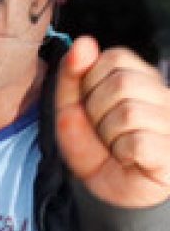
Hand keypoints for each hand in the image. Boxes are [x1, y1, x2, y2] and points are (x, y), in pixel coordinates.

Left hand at [55, 35, 169, 207]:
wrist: (107, 188)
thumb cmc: (93, 144)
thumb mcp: (70, 105)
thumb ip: (72, 73)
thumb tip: (84, 42)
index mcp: (140, 77)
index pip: (113, 57)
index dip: (91, 82)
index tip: (92, 105)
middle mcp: (164, 95)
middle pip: (122, 83)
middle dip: (98, 110)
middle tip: (104, 130)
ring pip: (129, 113)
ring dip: (109, 135)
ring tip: (116, 145)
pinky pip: (139, 141)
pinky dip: (124, 153)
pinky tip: (130, 159)